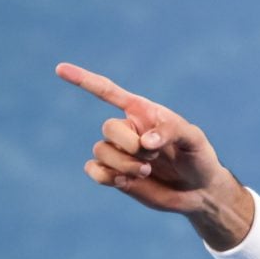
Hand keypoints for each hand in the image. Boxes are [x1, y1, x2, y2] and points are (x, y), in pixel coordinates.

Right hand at [57, 62, 251, 245]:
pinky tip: (125, 181)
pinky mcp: (115, 174)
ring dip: (124, 164)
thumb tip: (145, 141)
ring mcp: (119, 152)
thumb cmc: (198, 156)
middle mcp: (127, 130)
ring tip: (147, 171)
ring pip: (101, 151)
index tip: (60, 69)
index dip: (84, 80)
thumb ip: (171, 132)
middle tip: (153, 157)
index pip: (109, 92)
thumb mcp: (194, 138)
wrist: (199, 189)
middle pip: (108, 128)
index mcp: (142, 112)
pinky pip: (94, 170)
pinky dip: (106, 176)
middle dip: (130, 145)